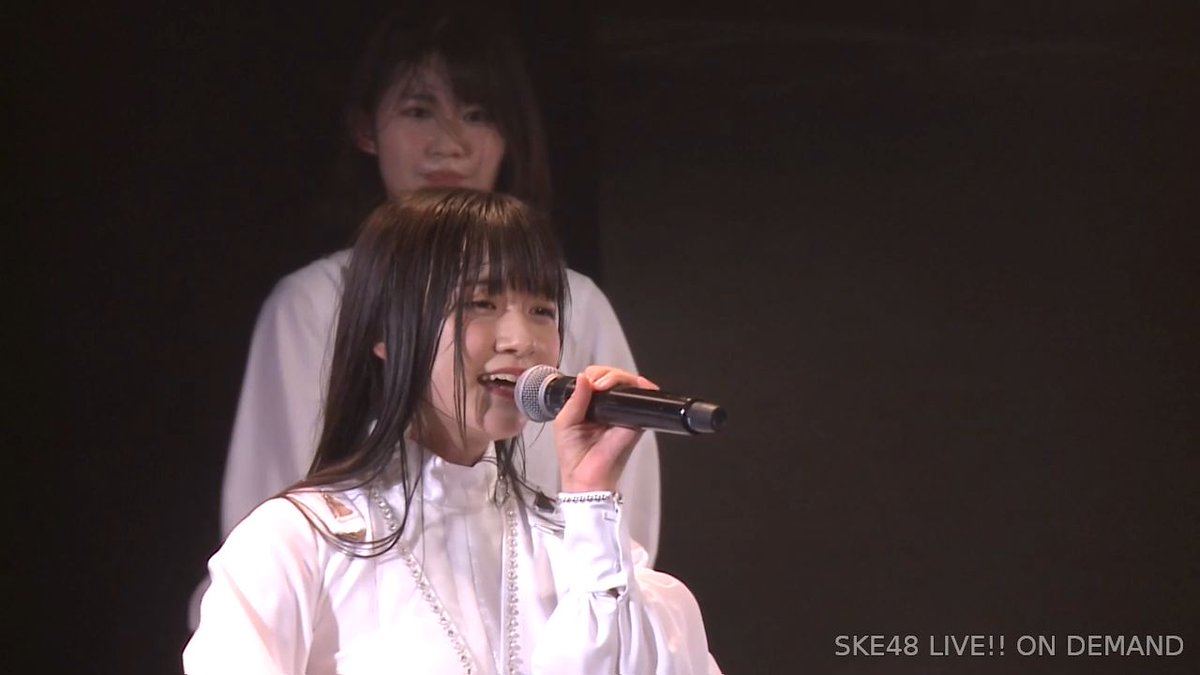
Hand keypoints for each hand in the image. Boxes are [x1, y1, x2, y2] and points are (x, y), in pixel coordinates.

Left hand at [554, 366, 658, 492]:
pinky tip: (630, 385)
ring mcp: (623, 413)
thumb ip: (574, 399)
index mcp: (591, 405)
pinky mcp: (635, 422)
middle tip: (596, 384)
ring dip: (617, 377)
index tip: (587, 380)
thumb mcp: (564, 422)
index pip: (597, 379)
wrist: (584, 478)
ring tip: (603, 386)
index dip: (594, 374)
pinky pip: (640, 400)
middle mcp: (609, 407)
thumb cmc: (573, 456)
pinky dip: (638, 388)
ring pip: (627, 384)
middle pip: (614, 377)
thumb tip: (584, 377)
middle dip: (605, 373)